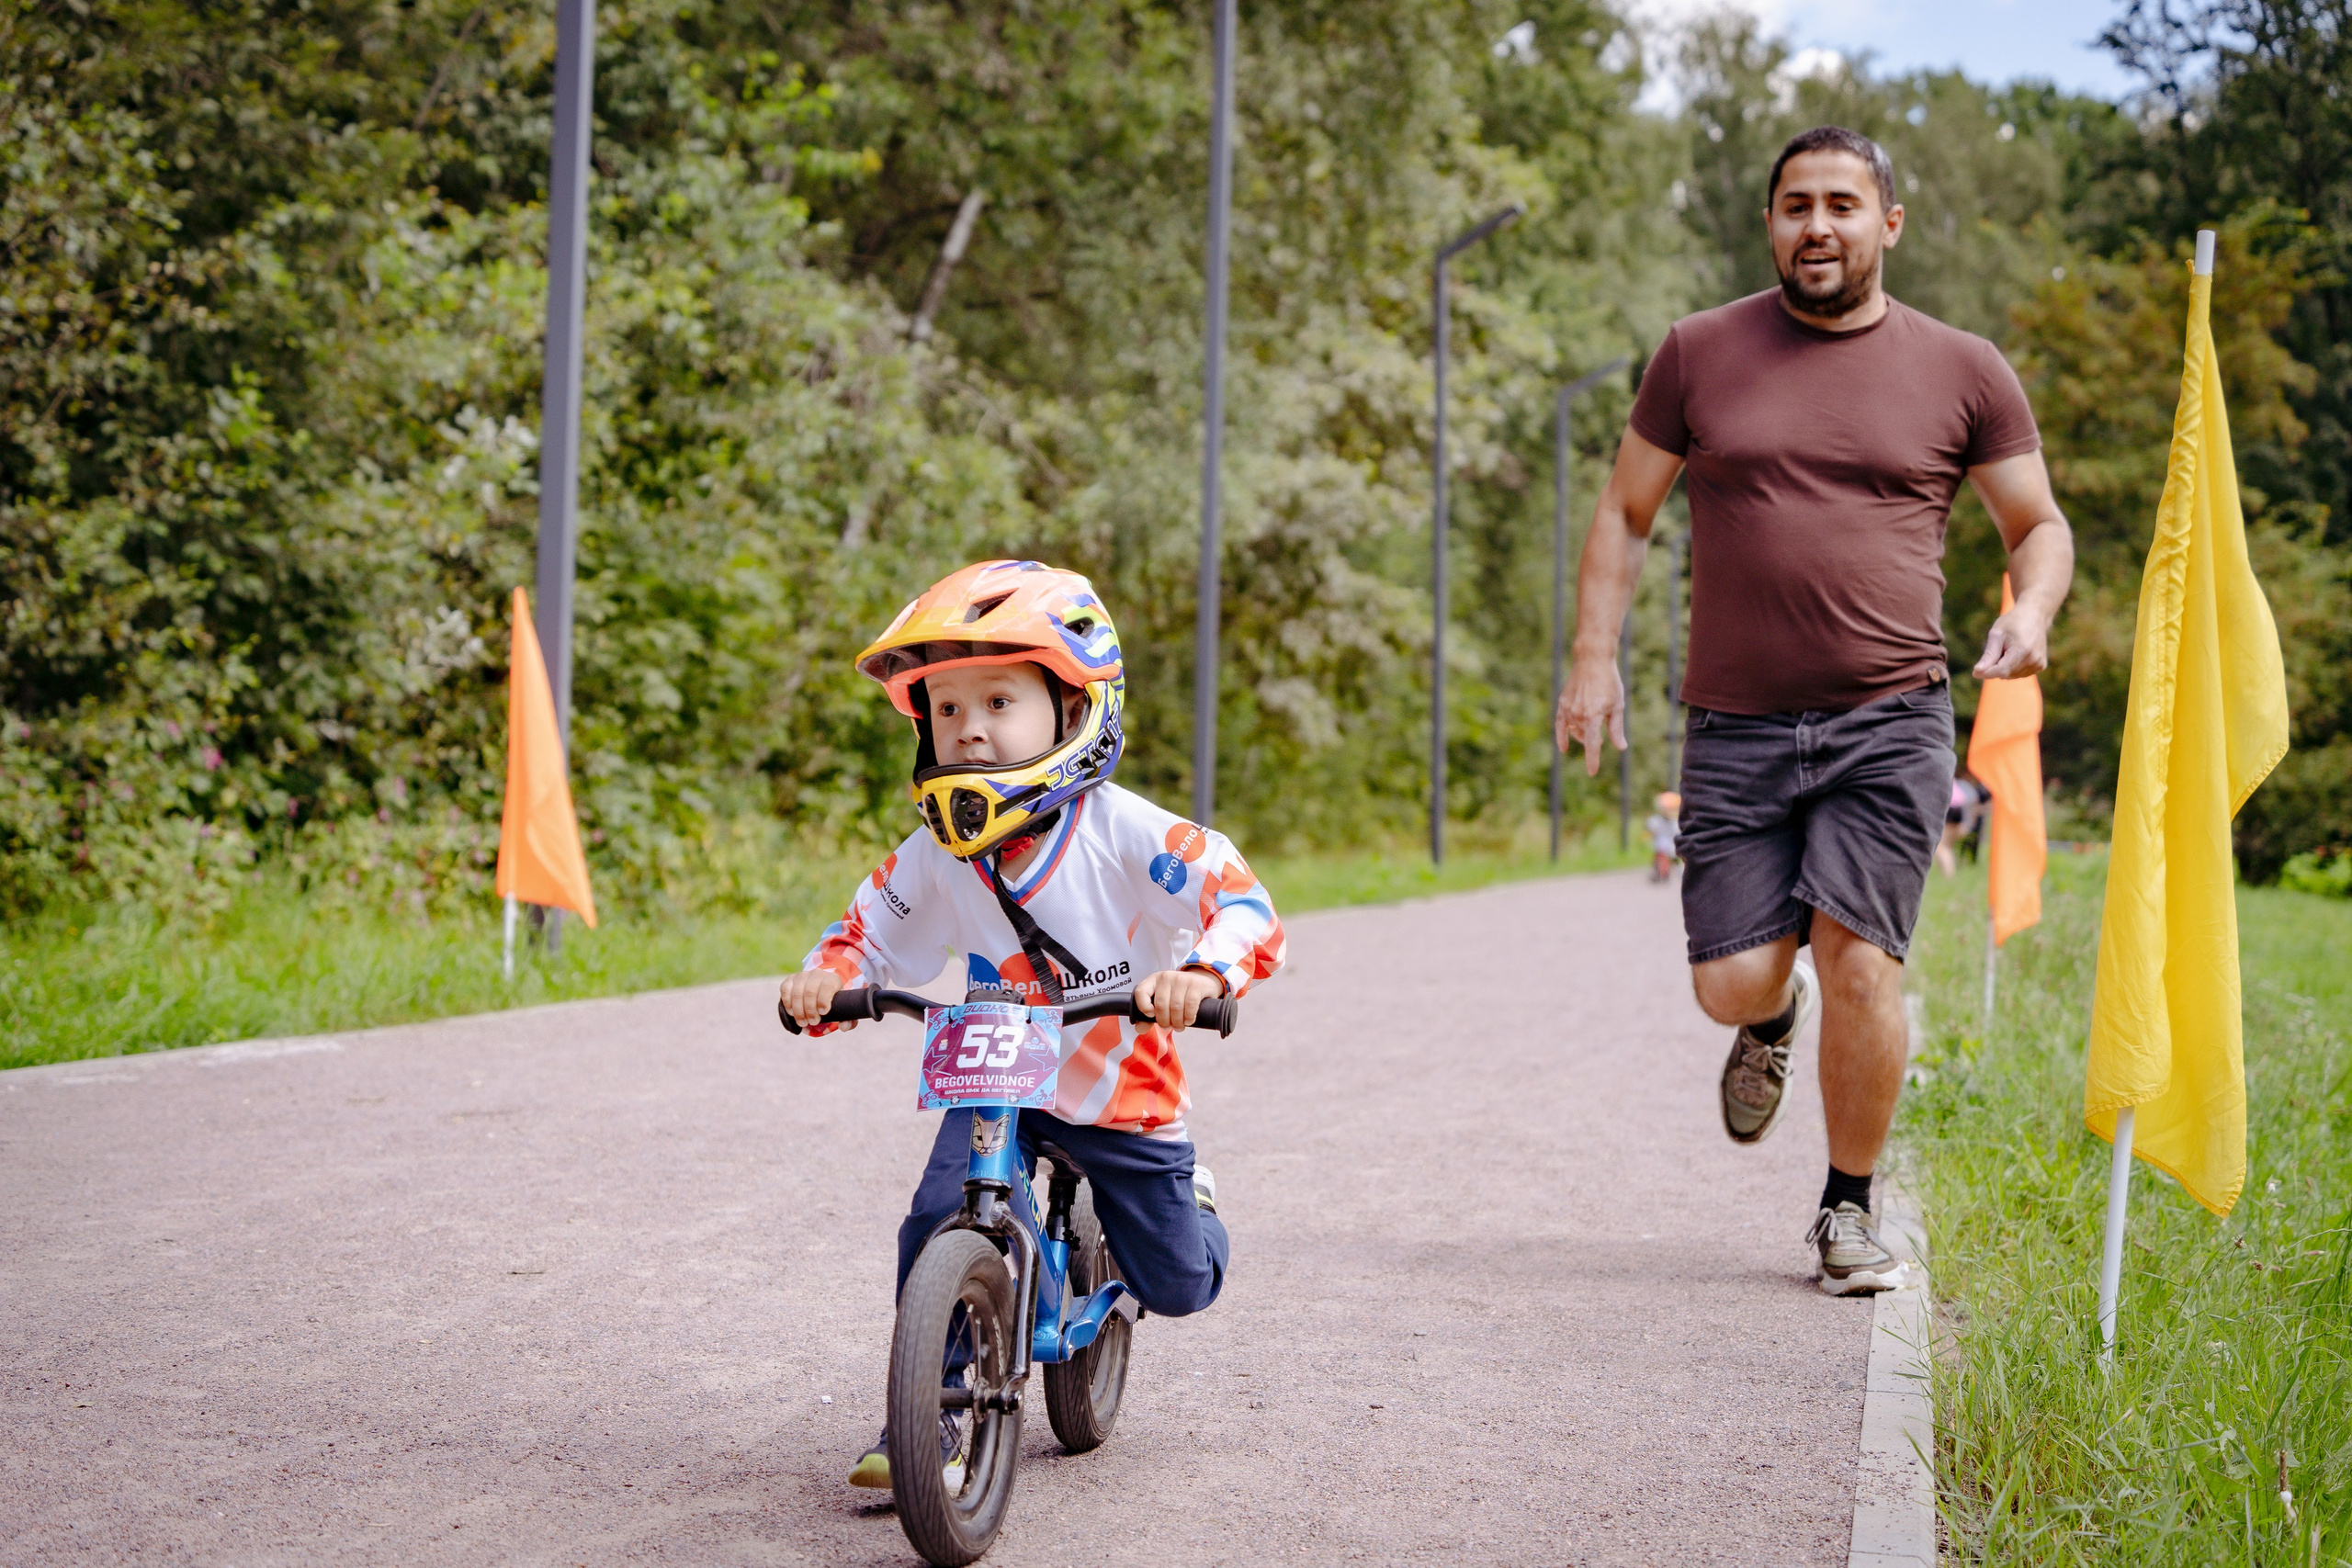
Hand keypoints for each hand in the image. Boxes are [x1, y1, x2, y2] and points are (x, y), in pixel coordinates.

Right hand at [779, 969, 848, 1031]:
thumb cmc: (833, 1002)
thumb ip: (849, 1020)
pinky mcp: (790, 980)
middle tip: (812, 1022)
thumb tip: (844, 1027)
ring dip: (798, 1011)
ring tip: (803, 1022)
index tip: (823, 1013)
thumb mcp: (843, 1009)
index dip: (824, 1000)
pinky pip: (785, 990)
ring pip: (797, 993)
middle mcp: (816, 974)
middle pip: (810, 991)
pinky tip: (792, 1013)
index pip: (827, 986)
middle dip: (810, 1010)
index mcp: (832, 979)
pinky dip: (788, 1004)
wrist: (820, 988)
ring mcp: (802, 976)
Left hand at [1134, 969, 1223, 1029]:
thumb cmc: (1179, 994)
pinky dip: (1188, 1017)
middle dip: (1165, 1022)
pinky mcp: (1196, 984)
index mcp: (1154, 980)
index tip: (1151, 1015)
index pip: (1141, 992)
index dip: (1143, 1006)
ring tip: (1180, 1026)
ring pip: (1176, 1007)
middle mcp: (1166, 977)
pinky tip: (1189, 1020)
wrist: (1202, 982)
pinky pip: (1190, 1005)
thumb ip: (1149, 1015)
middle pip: (1161, 1005)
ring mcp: (1182, 979)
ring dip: (1178, 1022)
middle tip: (1170, 1026)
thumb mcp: (1163, 1000)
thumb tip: (1140, 1029)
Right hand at [1554, 647, 1627, 775]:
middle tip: (1602, 739)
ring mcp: (1568, 709)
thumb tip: (1620, 748)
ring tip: (1592, 730)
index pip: (1592, 745)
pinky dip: (1562, 736)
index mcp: (1594, 716)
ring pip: (1574, 731)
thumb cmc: (1609, 682)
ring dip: (1583, 735)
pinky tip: (1564, 746)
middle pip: (1585, 738)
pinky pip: (1560, 725)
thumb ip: (1616, 728)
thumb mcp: (1617, 706)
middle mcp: (1578, 714)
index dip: (1592, 760)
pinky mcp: (1562, 704)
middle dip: (1594, 742)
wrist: (1592, 661)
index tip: (1592, 773)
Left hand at [1973, 607, 2050, 680]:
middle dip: (1995, 667)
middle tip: (1998, 649)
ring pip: (2011, 676)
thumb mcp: (1997, 634)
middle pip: (2005, 674)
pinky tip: (2015, 653)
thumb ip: (1989, 655)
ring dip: (2004, 667)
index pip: (2001, 671)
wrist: (2034, 616)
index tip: (1975, 672)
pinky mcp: (2040, 666)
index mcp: (2023, 650)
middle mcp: (2034, 659)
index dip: (1986, 673)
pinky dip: (2013, 668)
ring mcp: (2038, 664)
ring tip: (2008, 649)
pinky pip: (2019, 674)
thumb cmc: (2012, 623)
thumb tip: (1977, 672)